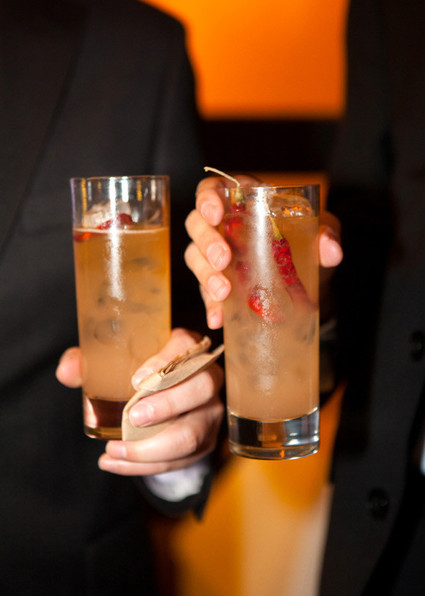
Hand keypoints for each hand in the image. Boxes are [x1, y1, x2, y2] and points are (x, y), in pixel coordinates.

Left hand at [56, 328, 223, 474]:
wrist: (166, 398)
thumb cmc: (139, 373)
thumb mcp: (117, 361)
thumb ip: (90, 362)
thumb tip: (67, 371)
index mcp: (186, 348)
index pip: (185, 347)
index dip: (165, 362)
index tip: (136, 379)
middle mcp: (207, 378)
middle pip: (200, 388)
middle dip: (167, 405)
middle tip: (133, 417)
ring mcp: (208, 412)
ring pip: (192, 433)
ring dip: (151, 447)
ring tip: (115, 449)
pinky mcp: (203, 442)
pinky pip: (179, 460)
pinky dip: (144, 466)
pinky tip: (116, 463)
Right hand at [185, 175, 343, 328]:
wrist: (310, 281)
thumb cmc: (308, 243)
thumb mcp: (320, 233)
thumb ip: (326, 234)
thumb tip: (331, 249)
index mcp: (243, 201)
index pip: (212, 190)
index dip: (207, 199)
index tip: (215, 214)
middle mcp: (223, 225)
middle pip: (196, 224)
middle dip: (207, 243)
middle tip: (224, 260)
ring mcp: (215, 255)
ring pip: (194, 257)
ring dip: (206, 274)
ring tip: (224, 292)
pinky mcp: (217, 282)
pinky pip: (205, 292)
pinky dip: (210, 305)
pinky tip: (218, 317)